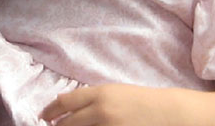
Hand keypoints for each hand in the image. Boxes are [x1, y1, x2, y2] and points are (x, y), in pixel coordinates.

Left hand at [39, 84, 176, 125]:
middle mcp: (101, 112)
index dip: (50, 110)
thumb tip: (62, 103)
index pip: (65, 102)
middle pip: (68, 123)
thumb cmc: (141, 101)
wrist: (170, 114)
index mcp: (99, 95)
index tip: (44, 115)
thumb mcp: (113, 92)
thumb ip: (90, 98)